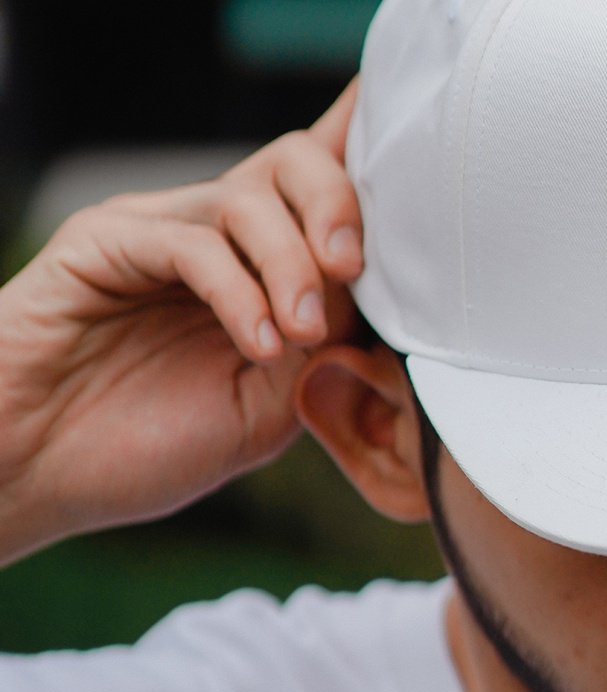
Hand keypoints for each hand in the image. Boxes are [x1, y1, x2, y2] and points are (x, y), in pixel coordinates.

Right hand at [0, 82, 362, 564]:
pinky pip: (191, 240)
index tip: (424, 157)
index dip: (369, 159)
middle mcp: (214, 234)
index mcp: (260, 265)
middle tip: (352, 269)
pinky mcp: (104, 242)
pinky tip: (256, 344)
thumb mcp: (271, 406)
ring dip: (291, 264)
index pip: (321, 191)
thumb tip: (384, 301)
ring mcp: (159, 230)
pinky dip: (238, 291)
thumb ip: (326, 349)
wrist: (39, 477)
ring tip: (299, 334)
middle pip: (296, 162)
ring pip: (248, 196)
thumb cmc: (153, 447)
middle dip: (340, 206)